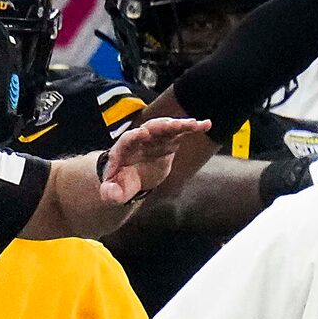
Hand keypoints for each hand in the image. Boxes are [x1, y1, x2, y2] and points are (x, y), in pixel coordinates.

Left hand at [95, 115, 209, 204]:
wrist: (133, 175)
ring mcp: (155, 138)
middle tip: (172, 124)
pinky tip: (206, 125)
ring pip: (166, 127)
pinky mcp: (168, 140)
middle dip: (160, 126)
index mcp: (124, 150)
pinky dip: (192, 127)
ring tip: (194, 124)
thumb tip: (111, 194)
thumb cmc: (123, 182)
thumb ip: (111, 193)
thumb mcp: (116, 191)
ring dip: (179, 124)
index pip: (128, 140)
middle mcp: (140, 139)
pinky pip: (180, 132)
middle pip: (149, 129)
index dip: (135, 136)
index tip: (143, 133)